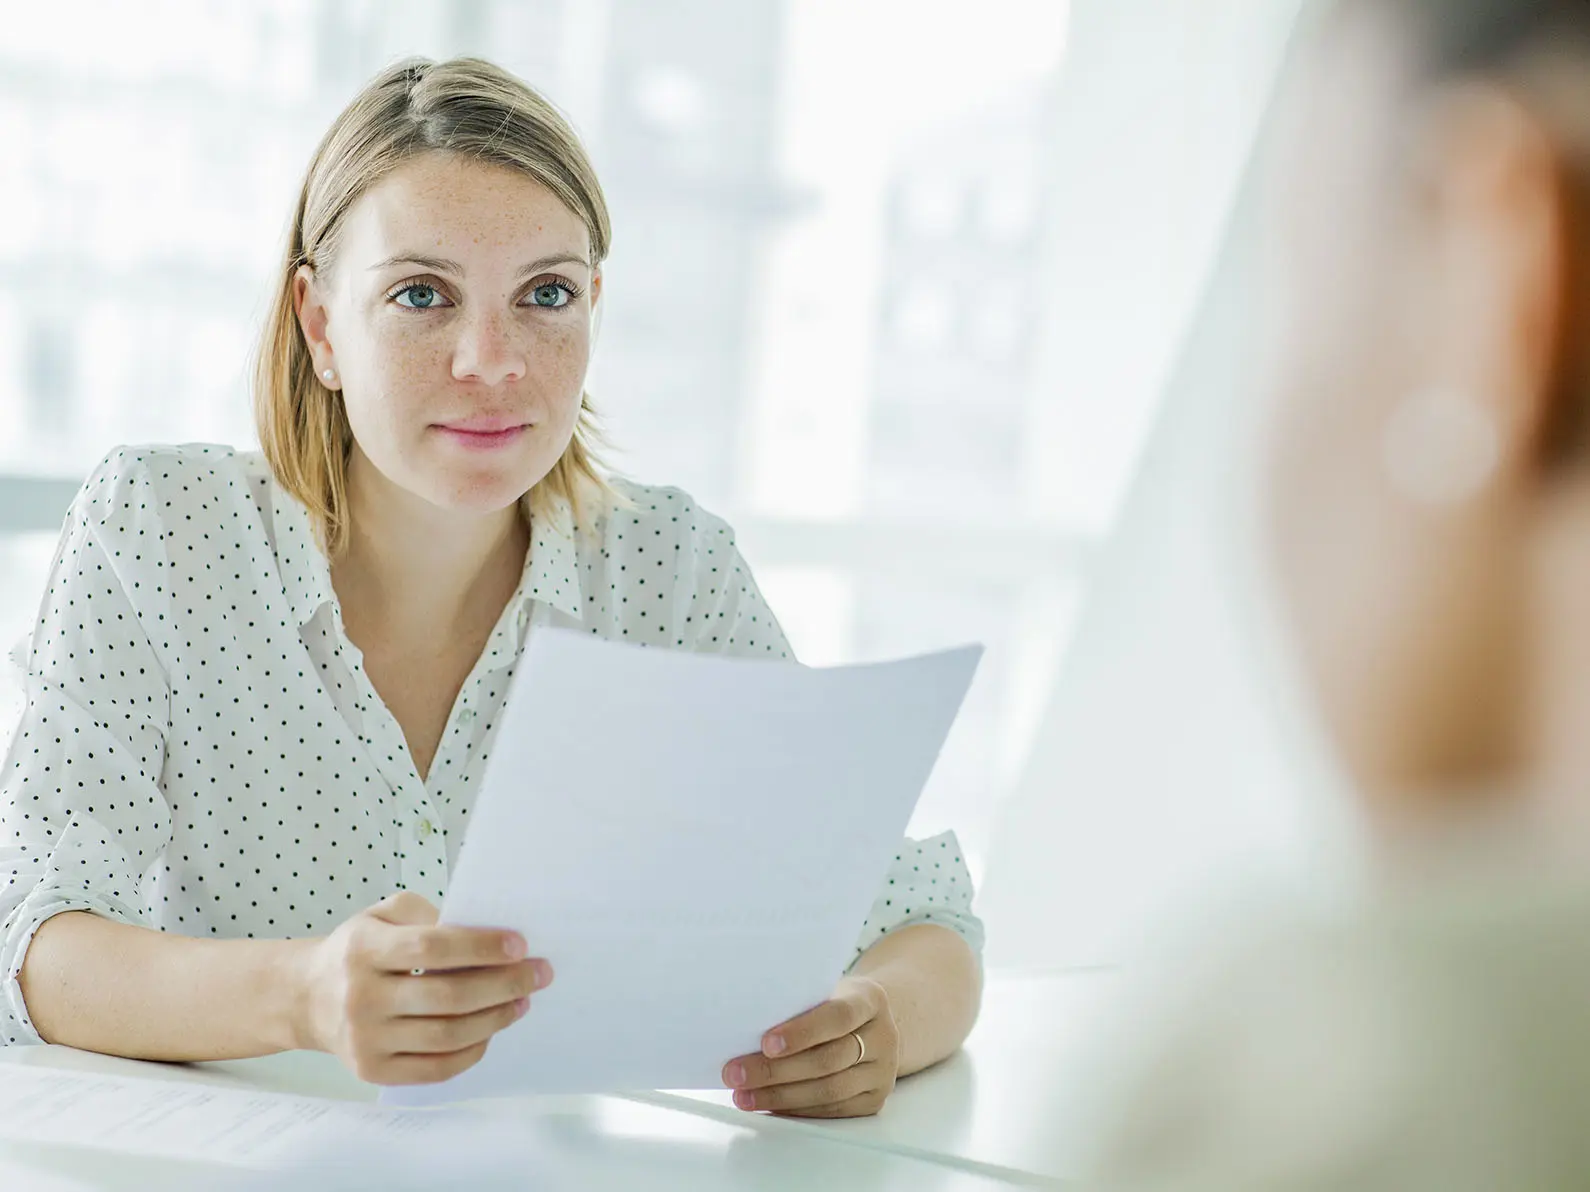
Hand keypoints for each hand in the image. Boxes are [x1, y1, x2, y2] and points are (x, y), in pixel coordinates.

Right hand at [292, 891, 551, 1085]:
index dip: (481, 947)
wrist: (308, 997)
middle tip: (539, 974)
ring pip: (447, 1036)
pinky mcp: (373, 1070)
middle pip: (447, 997)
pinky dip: (472, 1051)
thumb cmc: (359, 950)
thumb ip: (427, 915)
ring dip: (495, 1018)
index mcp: (363, 949)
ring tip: (522, 1001)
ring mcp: (365, 1040)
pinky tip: (491, 1030)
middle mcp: (361, 997)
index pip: (432, 948)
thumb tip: (483, 934)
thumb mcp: (382, 914)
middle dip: (504, 985)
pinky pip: (435, 1069)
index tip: (520, 945)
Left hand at [722, 975, 899, 1117]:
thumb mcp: (826, 989)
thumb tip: (744, 1028)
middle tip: (737, 1073)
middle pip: (828, 1060)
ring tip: (744, 1095)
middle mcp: (884, 1037)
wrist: (874, 1024)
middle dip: (776, 1070)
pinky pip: (832, 1110)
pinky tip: (769, 1105)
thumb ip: (799, 1003)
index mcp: (870, 1000)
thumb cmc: (836, 1003)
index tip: (766, 1043)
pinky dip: (796, 1109)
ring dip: (780, 1096)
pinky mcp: (874, 1100)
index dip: (802, 1032)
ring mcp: (882, 1072)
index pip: (838, 1016)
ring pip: (829, 1091)